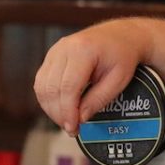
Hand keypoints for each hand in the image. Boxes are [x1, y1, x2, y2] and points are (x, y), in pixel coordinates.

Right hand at [33, 20, 149, 135]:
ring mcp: (55, 50)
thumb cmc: (123, 56)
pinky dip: (49, 99)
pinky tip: (62, 108)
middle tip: (72, 129)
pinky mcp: (51, 56)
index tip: (73, 127)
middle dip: (59, 113)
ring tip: (68, 121)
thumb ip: (99, 99)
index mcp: (84, 50)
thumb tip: (81, 118)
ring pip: (41, 86)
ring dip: (51, 108)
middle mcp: (64, 48)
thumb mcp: (119, 79)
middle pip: (51, 88)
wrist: (121, 36)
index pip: (68, 87)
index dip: (68, 111)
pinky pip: (42, 82)